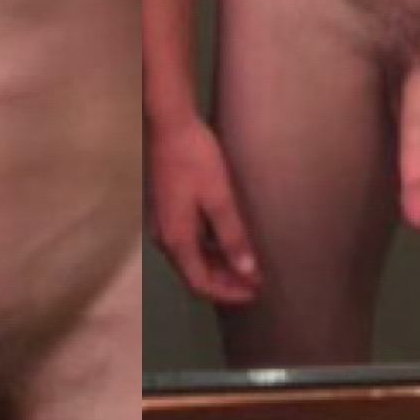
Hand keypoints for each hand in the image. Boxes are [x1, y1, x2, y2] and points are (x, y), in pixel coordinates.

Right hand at [148, 117, 261, 306]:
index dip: (229, 293)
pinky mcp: (167, 211)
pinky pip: (188, 242)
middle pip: (194, 274)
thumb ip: (232, 236)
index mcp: (176, 239)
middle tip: (256, 283)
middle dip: (226, 283)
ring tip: (247, 266)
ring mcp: (163, 224)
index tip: (255, 293)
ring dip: (218, 266)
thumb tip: (247, 271)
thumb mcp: (219, 197)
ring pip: (191, 258)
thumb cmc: (194, 158)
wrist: (168, 125)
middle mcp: (164, 238)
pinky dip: (210, 249)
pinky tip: (228, 242)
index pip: (200, 283)